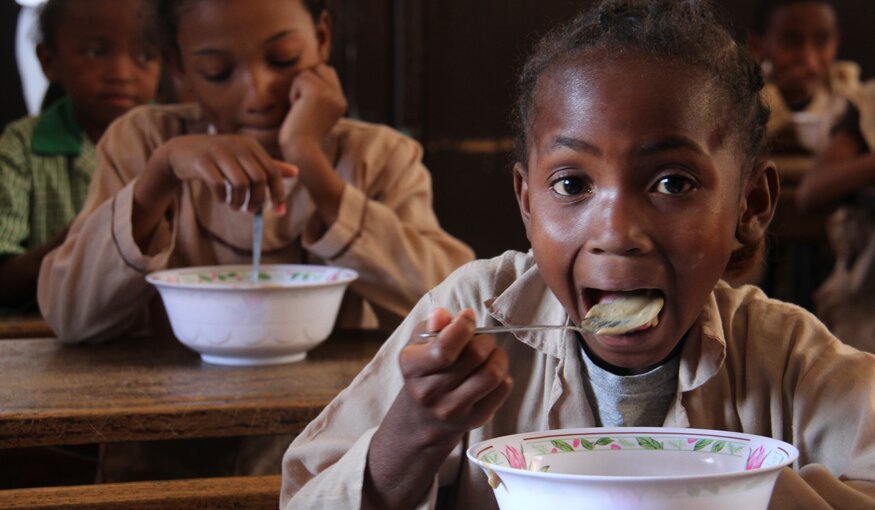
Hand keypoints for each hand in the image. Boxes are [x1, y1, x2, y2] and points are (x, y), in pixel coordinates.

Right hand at [141, 134, 297, 212]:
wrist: (181, 153)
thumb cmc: (218, 159)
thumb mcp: (244, 159)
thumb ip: (268, 166)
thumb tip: (296, 173)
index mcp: (250, 145)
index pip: (273, 172)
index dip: (278, 193)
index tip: (277, 210)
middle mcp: (236, 145)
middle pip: (259, 179)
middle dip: (258, 200)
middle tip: (250, 210)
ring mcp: (217, 151)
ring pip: (240, 183)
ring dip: (239, 201)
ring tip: (235, 206)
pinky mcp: (200, 161)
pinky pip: (218, 185)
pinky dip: (222, 197)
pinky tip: (221, 199)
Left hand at [278, 63, 346, 159]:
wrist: (302, 151)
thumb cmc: (301, 137)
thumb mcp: (313, 114)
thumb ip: (316, 96)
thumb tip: (305, 75)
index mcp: (340, 103)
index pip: (327, 73)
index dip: (312, 81)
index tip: (305, 104)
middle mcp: (339, 97)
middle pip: (320, 68)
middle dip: (305, 81)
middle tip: (301, 106)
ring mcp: (330, 94)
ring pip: (308, 72)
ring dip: (297, 89)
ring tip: (299, 109)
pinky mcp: (318, 92)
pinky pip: (300, 79)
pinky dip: (293, 93)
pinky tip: (296, 109)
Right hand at [398, 308, 513, 437]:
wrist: (423, 417)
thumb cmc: (425, 368)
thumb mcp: (419, 343)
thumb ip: (432, 325)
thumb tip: (442, 315)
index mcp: (412, 367)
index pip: (444, 348)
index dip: (463, 326)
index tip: (467, 316)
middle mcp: (429, 392)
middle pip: (474, 356)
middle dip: (485, 339)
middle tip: (483, 338)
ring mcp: (453, 409)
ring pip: (492, 374)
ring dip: (498, 356)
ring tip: (491, 353)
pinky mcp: (474, 419)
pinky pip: (502, 389)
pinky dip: (504, 374)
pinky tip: (491, 371)